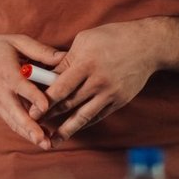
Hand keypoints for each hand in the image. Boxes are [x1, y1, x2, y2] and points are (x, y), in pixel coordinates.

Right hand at [0, 34, 64, 150]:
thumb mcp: (16, 42)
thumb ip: (40, 51)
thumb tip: (65, 57)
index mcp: (6, 72)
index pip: (21, 87)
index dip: (33, 97)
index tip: (45, 106)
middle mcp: (0, 91)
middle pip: (16, 112)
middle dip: (30, 127)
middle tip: (44, 140)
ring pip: (14, 122)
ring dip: (29, 134)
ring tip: (46, 145)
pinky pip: (11, 122)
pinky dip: (24, 131)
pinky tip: (39, 139)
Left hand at [43, 18, 178, 142]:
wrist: (148, 46)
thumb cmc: (113, 37)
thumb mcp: (85, 40)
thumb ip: (66, 60)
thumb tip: (48, 76)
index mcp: (86, 63)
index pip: (60, 87)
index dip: (44, 101)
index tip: (30, 111)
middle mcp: (98, 81)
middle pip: (69, 103)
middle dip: (50, 116)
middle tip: (33, 126)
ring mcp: (110, 93)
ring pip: (83, 116)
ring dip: (66, 129)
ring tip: (52, 140)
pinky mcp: (119, 101)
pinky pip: (98, 116)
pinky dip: (84, 123)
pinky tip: (73, 130)